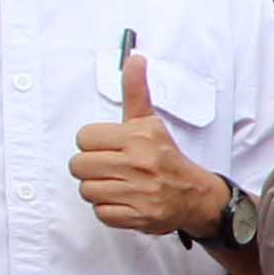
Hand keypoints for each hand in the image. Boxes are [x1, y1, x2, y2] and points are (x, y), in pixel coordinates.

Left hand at [73, 51, 230, 238]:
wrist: (194, 194)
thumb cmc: (165, 157)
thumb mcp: (149, 121)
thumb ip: (136, 91)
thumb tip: (135, 58)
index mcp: (137, 137)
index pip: (84, 138)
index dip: (92, 144)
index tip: (107, 148)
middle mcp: (138, 163)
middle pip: (79, 165)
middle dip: (90, 168)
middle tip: (108, 168)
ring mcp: (139, 192)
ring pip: (87, 190)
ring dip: (98, 190)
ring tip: (116, 184)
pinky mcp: (138, 215)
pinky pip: (101, 213)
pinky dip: (109, 209)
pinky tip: (123, 200)